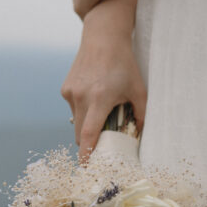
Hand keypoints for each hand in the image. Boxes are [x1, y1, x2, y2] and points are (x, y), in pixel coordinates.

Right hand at [61, 0, 146, 162]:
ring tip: (102, 113)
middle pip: (80, 134)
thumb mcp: (139, 89)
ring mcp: (70, 93)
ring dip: (87, 126)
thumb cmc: (124, 63)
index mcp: (100, 98)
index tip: (87, 168)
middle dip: (90, 144)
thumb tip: (140, 137)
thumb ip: (141, 114)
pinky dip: (83, 112)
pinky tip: (94, 97)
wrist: (103, 37)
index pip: (89, 134)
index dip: (87, 154)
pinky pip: (73, 110)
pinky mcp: (65, 89)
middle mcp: (81, 97)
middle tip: (103, 147)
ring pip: (76, 123)